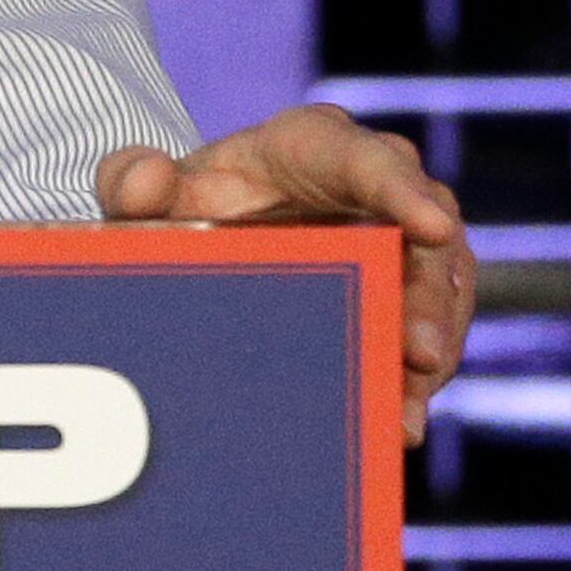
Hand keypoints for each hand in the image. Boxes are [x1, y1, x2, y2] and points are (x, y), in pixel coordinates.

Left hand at [95, 103, 473, 447]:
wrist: (216, 234)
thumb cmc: (194, 199)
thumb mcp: (157, 190)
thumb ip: (132, 181)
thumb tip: (144, 180)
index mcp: (319, 145)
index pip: (367, 159)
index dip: (403, 191)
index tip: (435, 225)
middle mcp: (379, 187)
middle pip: (422, 238)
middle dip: (425, 299)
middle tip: (418, 353)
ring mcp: (404, 244)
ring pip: (438, 294)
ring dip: (429, 353)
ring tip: (406, 415)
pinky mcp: (408, 296)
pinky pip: (426, 335)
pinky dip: (414, 381)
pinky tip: (398, 425)